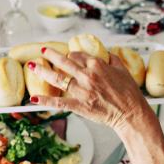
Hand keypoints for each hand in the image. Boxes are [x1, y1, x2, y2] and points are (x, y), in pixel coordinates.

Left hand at [28, 48, 149, 130]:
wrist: (131, 113)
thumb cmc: (129, 94)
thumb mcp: (123, 70)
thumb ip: (113, 59)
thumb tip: (107, 53)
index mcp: (97, 65)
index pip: (79, 55)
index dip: (72, 54)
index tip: (68, 55)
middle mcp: (87, 76)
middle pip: (64, 62)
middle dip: (51, 55)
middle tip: (43, 50)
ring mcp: (82, 91)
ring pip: (58, 78)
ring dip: (43, 71)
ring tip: (32, 66)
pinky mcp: (79, 105)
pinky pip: (59, 102)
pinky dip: (46, 100)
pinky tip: (34, 98)